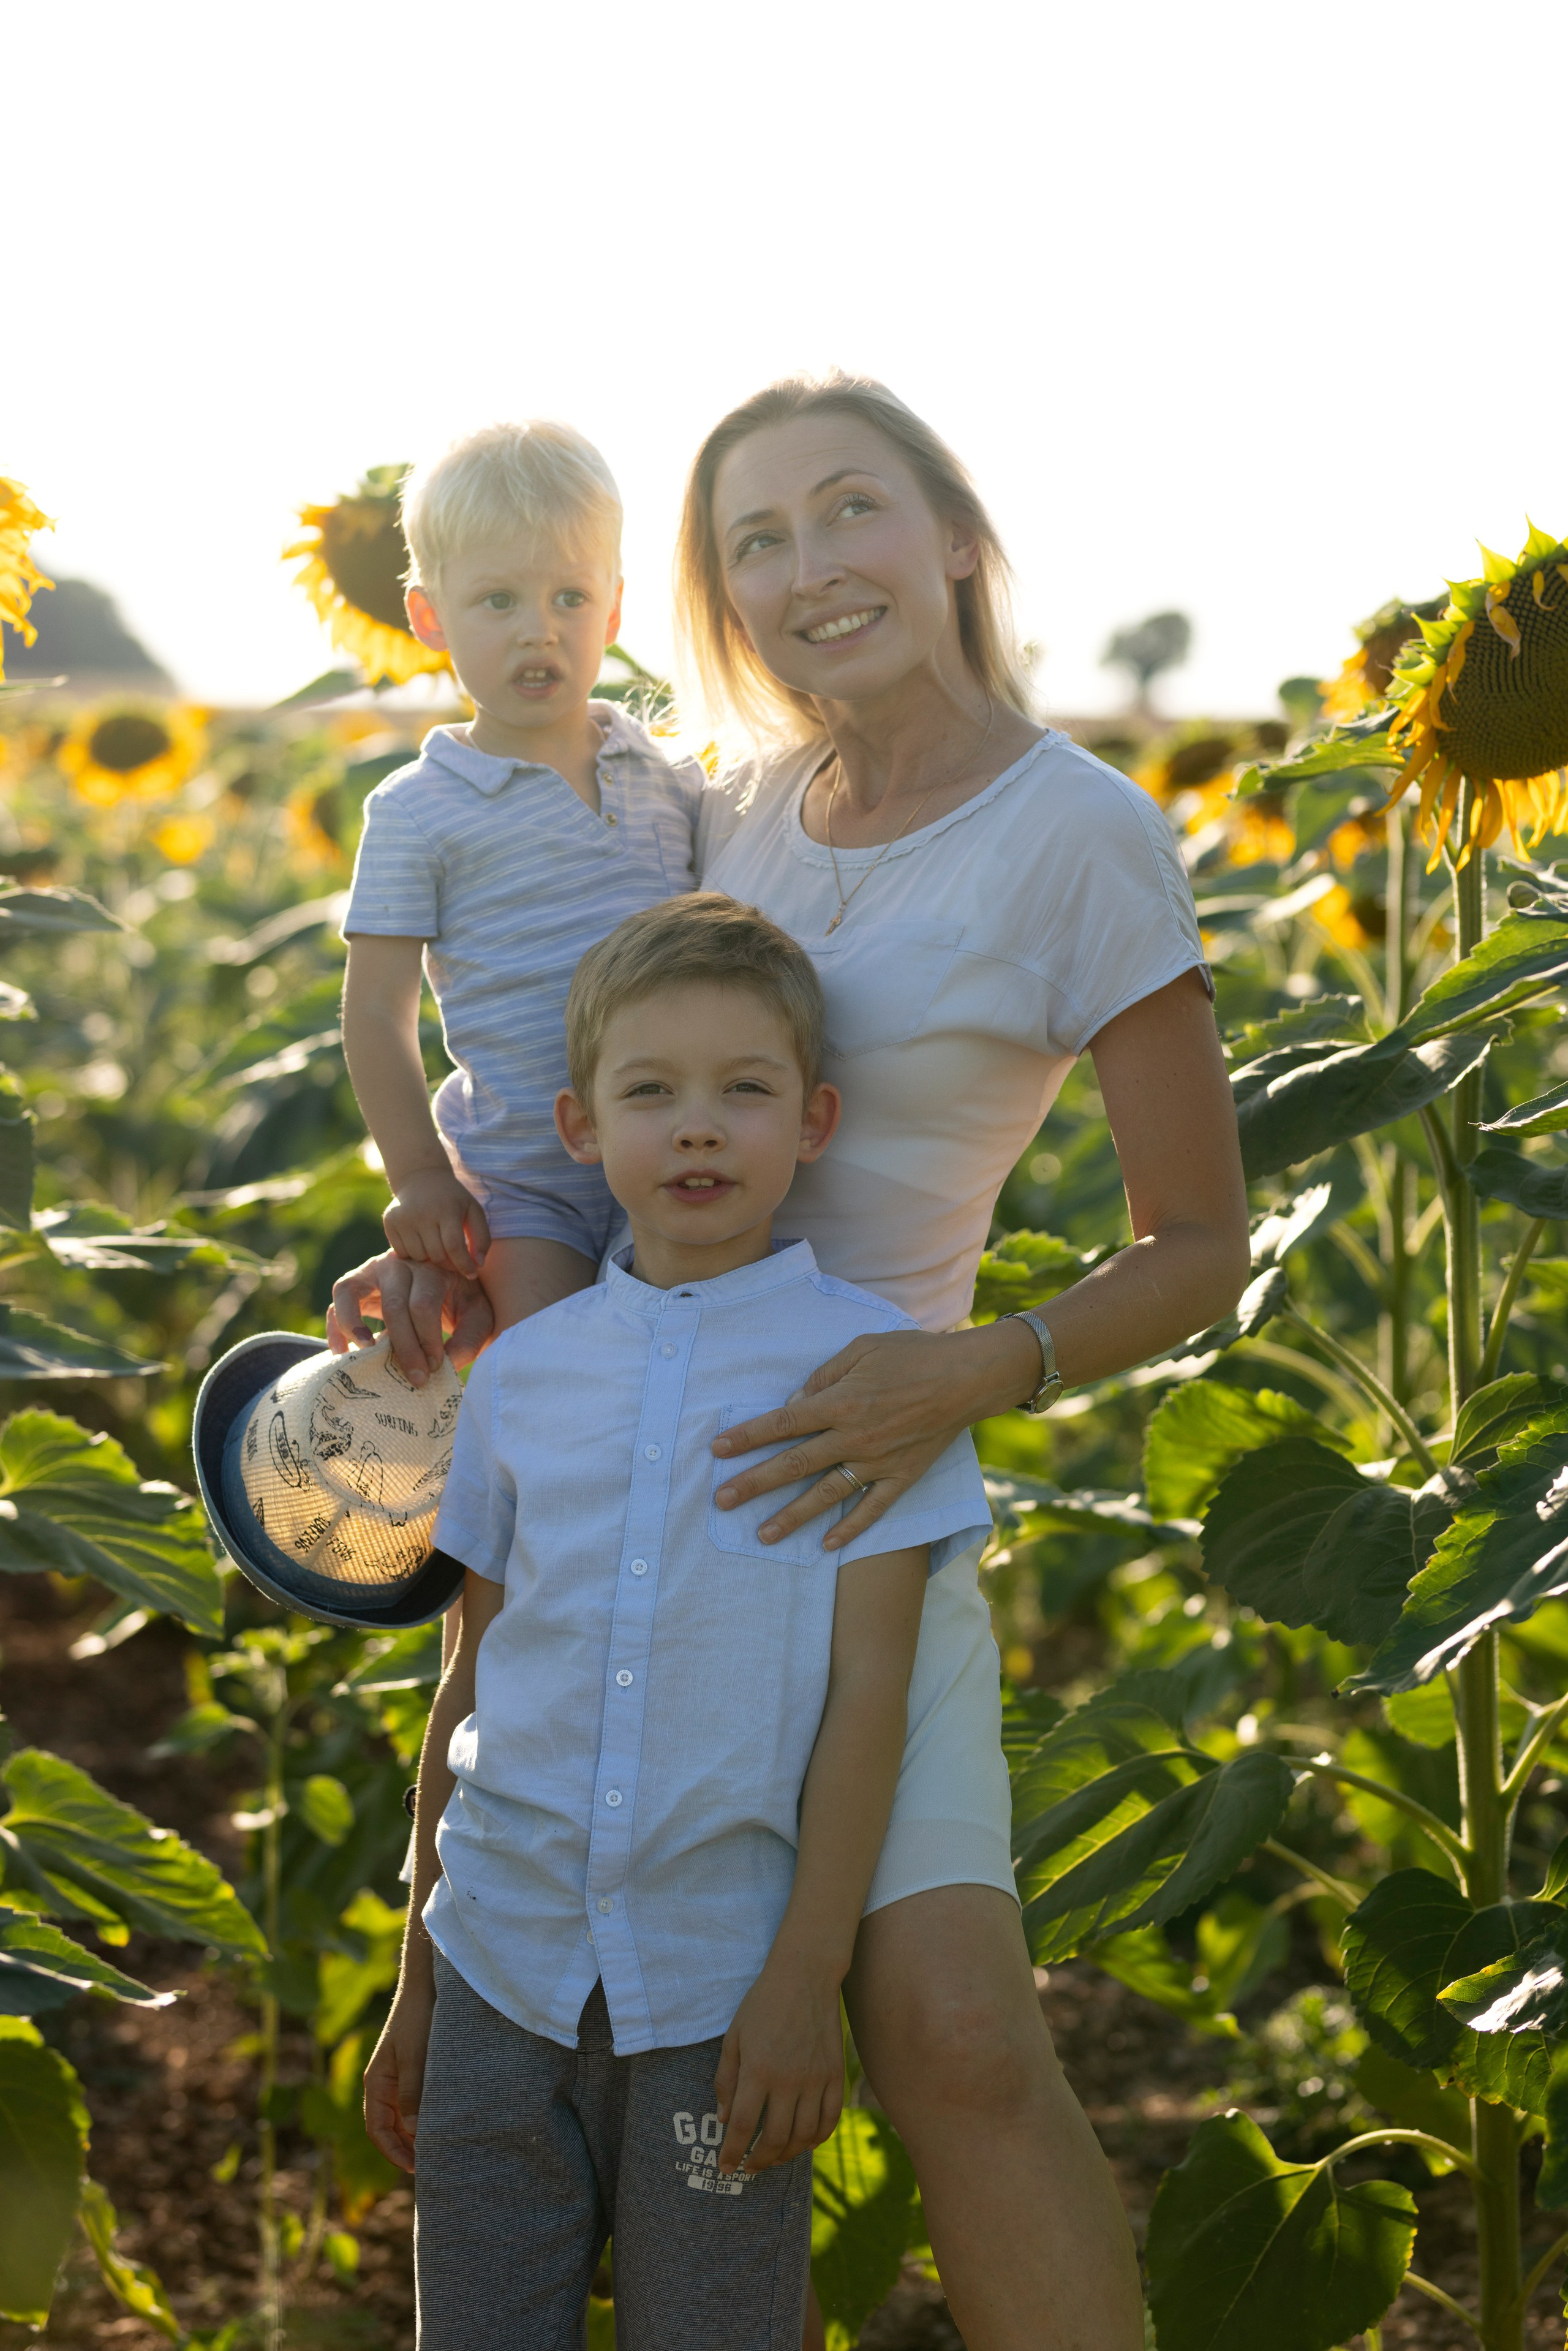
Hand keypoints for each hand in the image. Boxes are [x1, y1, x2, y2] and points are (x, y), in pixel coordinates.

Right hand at [327, 1249, 495, 1383]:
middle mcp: (400, 1263)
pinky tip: (343, 1353)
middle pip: (394, 1305)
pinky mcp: (356, 1282)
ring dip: (354, 1325)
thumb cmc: (461, 1301)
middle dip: (405, 1347)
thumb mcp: (477, 1316)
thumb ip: (468, 1340)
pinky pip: (338, 1300)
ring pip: (352, 1292)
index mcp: (432, 1268)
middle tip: (415, 1379)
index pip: (424, 1305)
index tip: (436, 1368)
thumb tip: (445, 1367)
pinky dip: (337, 1326)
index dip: (428, 1340)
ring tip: (367, 1355)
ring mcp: (373, 1269)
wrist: (444, 1280)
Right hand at [363, 1979, 434, 2171]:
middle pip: (389, 2128)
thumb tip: (416, 2133)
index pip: (377, 2129)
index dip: (393, 2152)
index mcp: (376, 2082)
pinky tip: (441, 2123)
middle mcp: (384, 2083)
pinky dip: (423, 2117)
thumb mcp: (416, 2057)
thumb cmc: (418, 2018)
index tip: (414, 2168)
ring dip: (414, 2135)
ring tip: (437, 2151)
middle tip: (430, 2166)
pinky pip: (414, 2102)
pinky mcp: (413, 2069)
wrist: (426, 1985)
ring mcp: (398, 2077)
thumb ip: (414, 2094)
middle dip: (405, 2149)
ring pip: (402, 2117)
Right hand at [383, 1165, 491, 1278]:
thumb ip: (482, 1237)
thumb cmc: (452, 1199)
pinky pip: (402, 1253)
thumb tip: (478, 1264)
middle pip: (436, 1255)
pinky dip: (413, 1253)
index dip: (464, 1265)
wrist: (421, 1178)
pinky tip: (420, 1240)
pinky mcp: (390, 1222)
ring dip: (430, 1258)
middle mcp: (422, 1213)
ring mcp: (403, 1218)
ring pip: (419, 1257)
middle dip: (449, 1264)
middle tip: (454, 1260)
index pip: (454, 1247)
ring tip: (436, 1244)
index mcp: (446, 1209)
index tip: (472, 1274)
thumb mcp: (473, 1211)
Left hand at [711, 1321, 1038, 1548]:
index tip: (718, 1450)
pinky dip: (851, 1528)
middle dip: (754, 1483)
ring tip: (762, 1534)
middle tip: (722, 1501)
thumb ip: (823, 1375)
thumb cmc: (912, 1354)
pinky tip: (827, 1544)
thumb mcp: (862, 1348)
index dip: (747, 1437)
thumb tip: (794, 1401)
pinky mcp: (903, 1476)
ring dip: (793, 1516)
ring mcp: (879, 1461)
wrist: (967, 1377)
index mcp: (841, 1402)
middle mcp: (854, 1436)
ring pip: (827, 1494)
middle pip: (794, 1464)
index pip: (783, 1423)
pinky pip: (872, 1508)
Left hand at [713, 1959, 844, 2176]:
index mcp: (759, 2071)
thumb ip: (727, 2079)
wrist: (805, 1975)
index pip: (743, 2127)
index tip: (726, 2168)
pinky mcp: (836, 2075)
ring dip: (787, 2155)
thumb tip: (724, 2119)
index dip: (732, 2153)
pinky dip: (818, 2138)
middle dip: (759, 2161)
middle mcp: (789, 2081)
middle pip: (775, 2139)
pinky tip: (805, 2143)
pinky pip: (830, 2119)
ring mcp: (816, 2080)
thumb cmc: (763, 2004)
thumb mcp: (734, 2037)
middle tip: (749, 2168)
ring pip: (804, 2136)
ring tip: (774, 2158)